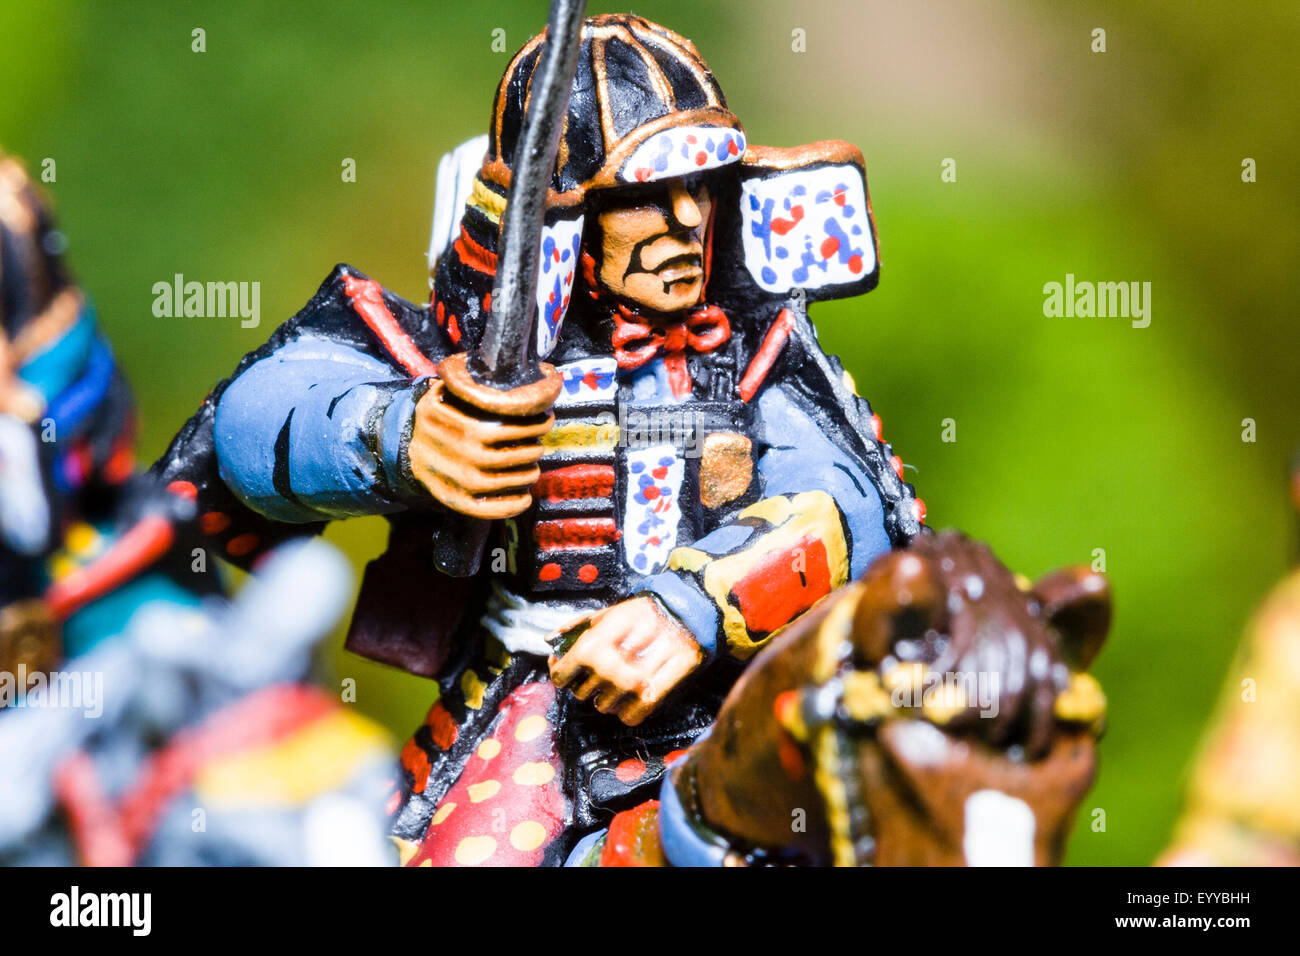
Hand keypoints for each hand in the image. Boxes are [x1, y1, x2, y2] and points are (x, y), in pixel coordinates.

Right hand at [408, 353, 560, 518]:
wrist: (401, 447)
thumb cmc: (434, 418)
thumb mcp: (442, 394)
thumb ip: (468, 385)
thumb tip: (504, 369)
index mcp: (456, 422)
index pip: (506, 424)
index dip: (532, 424)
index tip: (545, 419)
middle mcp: (456, 450)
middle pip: (509, 453)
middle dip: (533, 448)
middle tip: (540, 444)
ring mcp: (453, 477)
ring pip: (503, 480)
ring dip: (527, 475)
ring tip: (534, 467)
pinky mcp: (452, 499)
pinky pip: (486, 508)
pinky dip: (510, 506)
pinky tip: (525, 498)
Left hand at [549, 596, 703, 725]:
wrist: (685, 614)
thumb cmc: (643, 613)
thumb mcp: (606, 613)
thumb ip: (575, 628)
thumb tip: (551, 642)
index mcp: (593, 645)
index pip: (560, 677)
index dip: (564, 673)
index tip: (571, 670)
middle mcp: (608, 667)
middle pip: (581, 694)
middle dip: (588, 683)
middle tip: (604, 670)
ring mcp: (631, 684)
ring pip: (604, 707)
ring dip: (610, 697)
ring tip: (623, 679)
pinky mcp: (653, 696)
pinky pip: (629, 717)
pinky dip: (630, 709)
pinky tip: (635, 694)